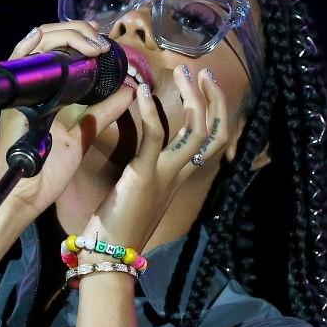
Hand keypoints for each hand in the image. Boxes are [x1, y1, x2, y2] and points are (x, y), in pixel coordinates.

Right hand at [0, 21, 137, 217]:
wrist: (24, 195)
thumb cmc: (47, 169)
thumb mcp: (80, 135)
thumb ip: (102, 112)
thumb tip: (130, 91)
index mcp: (46, 93)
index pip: (60, 51)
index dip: (80, 39)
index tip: (104, 44)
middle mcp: (30, 86)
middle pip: (49, 40)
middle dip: (76, 32)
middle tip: (99, 40)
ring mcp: (19, 89)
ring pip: (34, 42)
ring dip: (63, 34)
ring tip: (89, 40)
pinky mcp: (12, 96)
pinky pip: (15, 59)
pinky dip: (30, 43)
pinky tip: (45, 36)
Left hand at [79, 65, 228, 258]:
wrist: (109, 255)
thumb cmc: (117, 226)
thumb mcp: (139, 191)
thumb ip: (146, 170)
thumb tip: (141, 150)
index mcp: (180, 176)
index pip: (213, 139)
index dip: (216, 110)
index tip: (204, 85)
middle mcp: (180, 174)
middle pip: (214, 131)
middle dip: (213, 98)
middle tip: (200, 71)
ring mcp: (165, 174)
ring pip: (196, 131)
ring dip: (192, 97)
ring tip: (183, 72)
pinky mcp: (144, 175)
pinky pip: (156, 138)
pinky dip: (152, 112)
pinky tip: (142, 92)